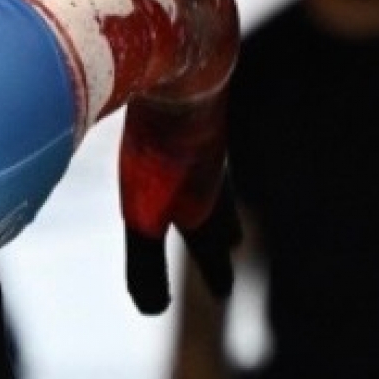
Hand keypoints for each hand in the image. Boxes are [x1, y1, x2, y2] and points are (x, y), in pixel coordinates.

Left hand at [121, 95, 237, 314]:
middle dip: (222, 231)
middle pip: (220, 209)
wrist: (182, 66)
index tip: (222, 294)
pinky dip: (190, 150)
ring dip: (210, 190)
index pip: (210, 250)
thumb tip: (152, 311)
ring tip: (206, 192)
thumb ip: (147, 266)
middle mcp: (211, 173)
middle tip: (232, 243)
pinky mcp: (186, 110)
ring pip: (210, 173)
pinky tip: (178, 135)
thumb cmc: (161, 150)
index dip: (214, 273)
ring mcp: (203, 141)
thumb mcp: (146, 217)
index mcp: (204, 205)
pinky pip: (191, 138)